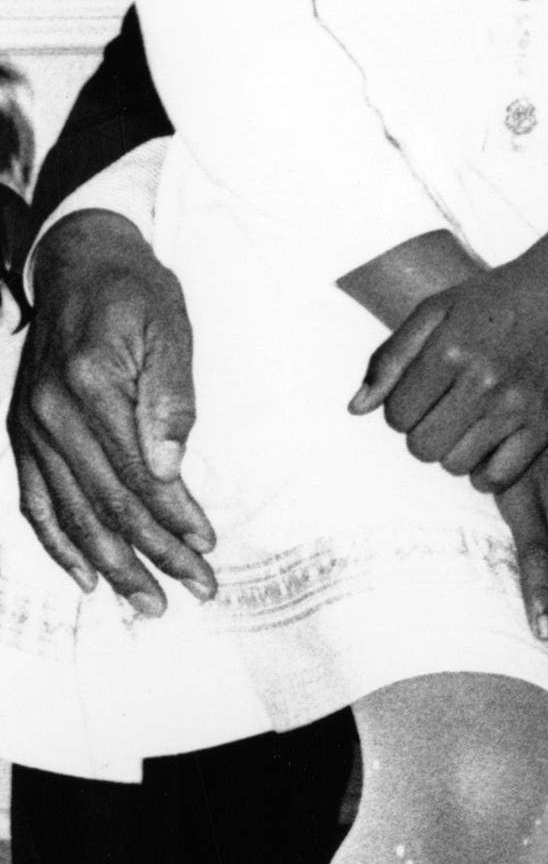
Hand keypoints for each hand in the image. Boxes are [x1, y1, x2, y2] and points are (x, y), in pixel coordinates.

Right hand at [7, 210, 213, 614]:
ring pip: (72, 513)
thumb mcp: (170, 328)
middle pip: (108, 502)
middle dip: (155, 553)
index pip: (139, 473)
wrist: (79, 262)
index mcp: (92, 385)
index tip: (208, 546)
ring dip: (113, 564)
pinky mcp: (22, 432)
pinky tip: (88, 576)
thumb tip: (170, 468)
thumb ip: (171, 398)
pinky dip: (59, 543)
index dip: (175, 516)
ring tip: (149, 601)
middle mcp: (51, 413)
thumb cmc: (136, 293)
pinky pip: (36, 500)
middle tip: (196, 589)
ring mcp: (31, 426)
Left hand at [350, 237, 547, 492]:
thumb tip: (356, 409)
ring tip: (467, 423)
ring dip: (452, 450)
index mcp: (448, 350)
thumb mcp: (434, 309)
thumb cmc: (495, 297)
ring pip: (454, 465)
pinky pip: (497, 478)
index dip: (401, 409)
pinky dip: (485, 473)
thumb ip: (390, 358)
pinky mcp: (545, 423)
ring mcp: (516, 405)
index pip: (396, 416)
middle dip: (422, 432)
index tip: (421, 393)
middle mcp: (482, 380)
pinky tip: (488, 446)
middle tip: (443, 409)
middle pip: (421, 448)